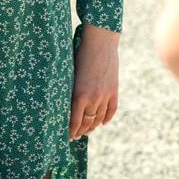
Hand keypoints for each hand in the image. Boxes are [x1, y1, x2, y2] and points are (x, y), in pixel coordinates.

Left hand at [69, 24, 119, 139]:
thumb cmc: (79, 54)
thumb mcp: (70, 74)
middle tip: (75, 136)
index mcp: (79, 95)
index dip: (71, 131)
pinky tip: (102, 123)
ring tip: (87, 131)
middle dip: (80, 131)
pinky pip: (111, 110)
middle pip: (87, 122)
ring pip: (99, 118)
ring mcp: (105, 95)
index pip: (74, 121)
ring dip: (93, 127)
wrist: (100, 42)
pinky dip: (107, 118)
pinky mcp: (114, 91)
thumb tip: (64, 104)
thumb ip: (70, 90)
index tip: (67, 137)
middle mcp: (92, 98)